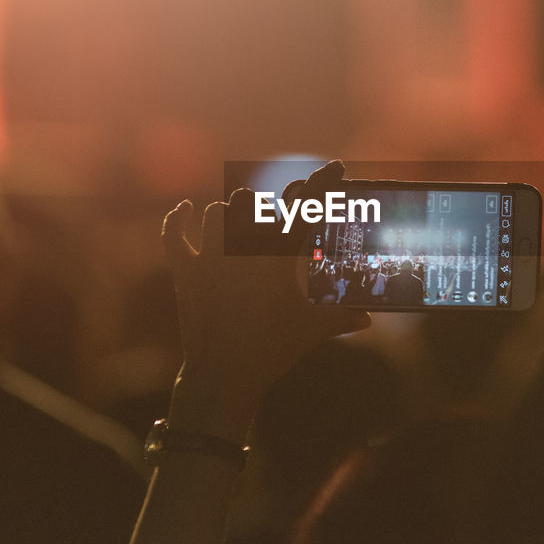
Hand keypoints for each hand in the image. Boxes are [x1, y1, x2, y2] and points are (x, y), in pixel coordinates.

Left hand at [160, 160, 370, 441]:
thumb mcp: (313, 330)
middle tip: (273, 227)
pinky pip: (174, 234)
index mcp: (279, 256)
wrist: (226, 375)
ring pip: (217, 212)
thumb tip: (369, 319)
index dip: (322, 183)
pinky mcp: (185, 271)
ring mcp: (210, 257)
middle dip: (264, 212)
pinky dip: (177, 220)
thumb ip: (343, 318)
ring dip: (228, 217)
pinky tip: (184, 211)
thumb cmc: (273, 350)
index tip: (334, 168)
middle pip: (254, 204)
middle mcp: (243, 248)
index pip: (306, 207)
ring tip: (237, 231)